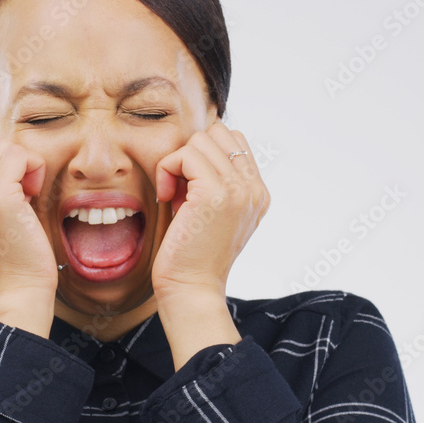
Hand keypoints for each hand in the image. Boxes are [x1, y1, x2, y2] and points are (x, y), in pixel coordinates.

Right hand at [0, 138, 56, 334]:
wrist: (17, 290)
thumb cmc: (4, 257)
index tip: (6, 199)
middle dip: (10, 166)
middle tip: (20, 199)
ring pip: (4, 147)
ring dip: (24, 168)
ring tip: (25, 199)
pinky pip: (20, 155)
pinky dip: (35, 169)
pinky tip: (32, 199)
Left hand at [152, 123, 269, 367]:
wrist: (191, 290)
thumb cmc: (190, 255)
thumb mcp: (208, 212)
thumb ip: (211, 181)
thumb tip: (190, 148)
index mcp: (257, 193)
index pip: (233, 140)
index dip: (202, 155)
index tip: (187, 187)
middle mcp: (254, 189)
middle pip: (218, 132)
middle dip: (191, 154)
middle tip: (179, 189)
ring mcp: (239, 190)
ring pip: (200, 140)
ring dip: (176, 163)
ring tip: (173, 195)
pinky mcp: (217, 193)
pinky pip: (185, 154)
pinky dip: (167, 170)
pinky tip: (166, 198)